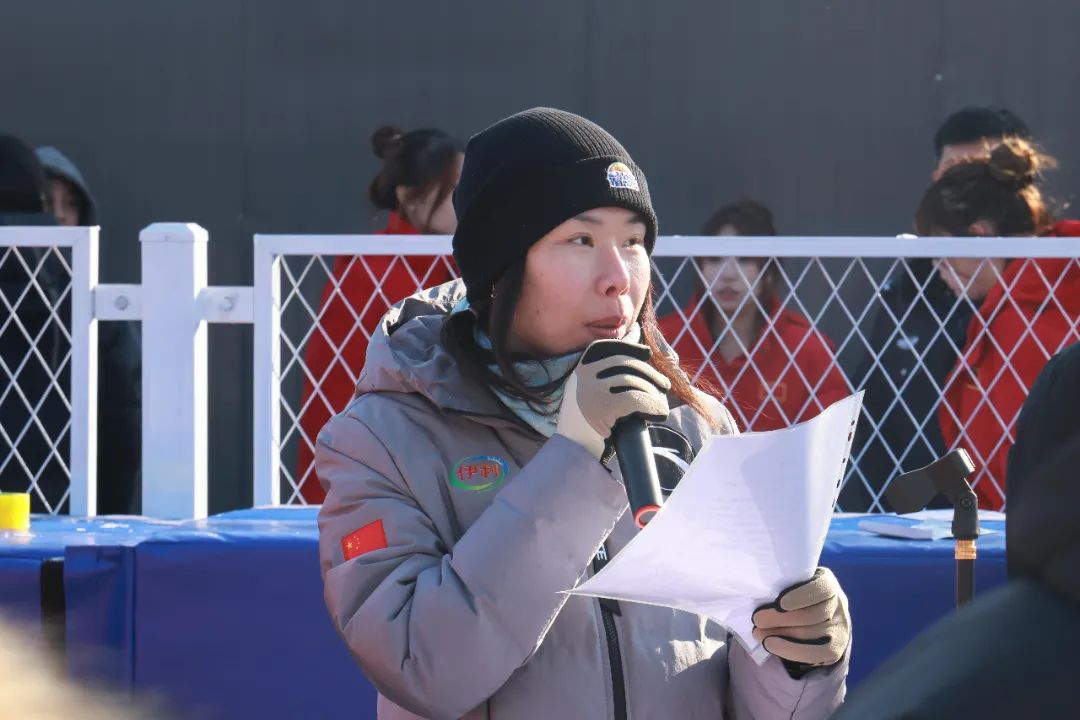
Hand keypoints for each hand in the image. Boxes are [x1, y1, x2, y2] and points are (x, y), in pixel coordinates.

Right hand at [555, 340, 670, 458]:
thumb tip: (634, 363)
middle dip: (648, 372)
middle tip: (664, 385)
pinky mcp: (604, 406)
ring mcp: (592, 390)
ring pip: (633, 381)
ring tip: (662, 401)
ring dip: (653, 391)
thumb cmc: (585, 430)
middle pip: (623, 363)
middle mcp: (582, 377)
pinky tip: (660, 412)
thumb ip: (600, 381)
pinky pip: (637, 398)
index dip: (627, 347)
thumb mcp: (585, 397)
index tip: (646, 352)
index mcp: (578, 373)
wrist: (572, 455)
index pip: (603, 348)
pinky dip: (653, 405)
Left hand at [752, 568, 849, 672]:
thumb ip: (782, 583)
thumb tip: (757, 591)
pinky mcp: (835, 648)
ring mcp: (839, 628)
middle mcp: (838, 605)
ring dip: (780, 635)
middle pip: (811, 615)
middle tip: (757, 619)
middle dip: (780, 619)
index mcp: (827, 582)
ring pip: (810, 634)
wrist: (817, 618)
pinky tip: (770, 645)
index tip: (779, 603)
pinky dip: (790, 650)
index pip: (821, 589)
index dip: (800, 597)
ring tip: (757, 633)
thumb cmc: (795, 594)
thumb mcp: (793, 582)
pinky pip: (815, 654)